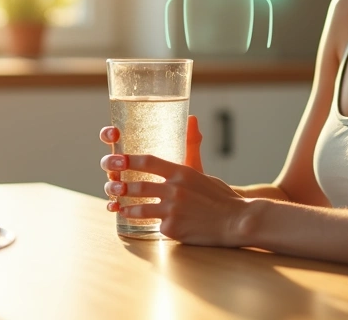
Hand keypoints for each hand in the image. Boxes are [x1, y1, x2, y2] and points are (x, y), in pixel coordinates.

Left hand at [98, 116, 250, 245]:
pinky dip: (153, 225)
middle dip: (121, 187)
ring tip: (118, 208)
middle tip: (111, 187)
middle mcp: (174, 189)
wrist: (237, 221)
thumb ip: (191, 149)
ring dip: (126, 208)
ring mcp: (172, 210)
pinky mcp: (173, 229)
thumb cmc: (221, 196)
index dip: (128, 161)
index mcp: (181, 172)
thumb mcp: (203, 171)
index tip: (116, 160)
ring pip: (139, 208)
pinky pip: (155, 225)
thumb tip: (191, 118)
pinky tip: (147, 225)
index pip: (148, 162)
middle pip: (138, 186)